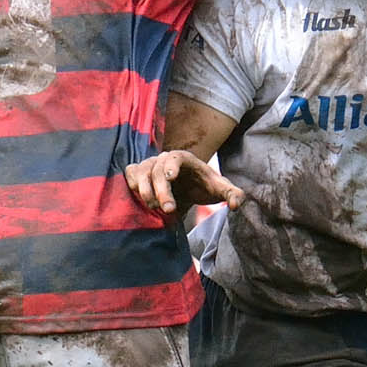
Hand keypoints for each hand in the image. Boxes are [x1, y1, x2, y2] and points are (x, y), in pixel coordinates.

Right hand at [125, 150, 244, 217]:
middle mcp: (164, 159)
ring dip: (145, 190)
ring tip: (154, 207)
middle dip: (161, 190)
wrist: (186, 190)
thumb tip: (237, 205)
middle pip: (157, 169)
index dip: (171, 165)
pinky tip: (139, 199)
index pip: (175, 157)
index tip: (170, 177)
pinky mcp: (138, 173)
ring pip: (141, 172)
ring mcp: (149, 165)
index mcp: (184, 158)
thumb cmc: (203, 187)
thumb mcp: (219, 190)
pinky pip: (129, 175)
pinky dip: (132, 184)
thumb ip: (233, 194)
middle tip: (169, 210)